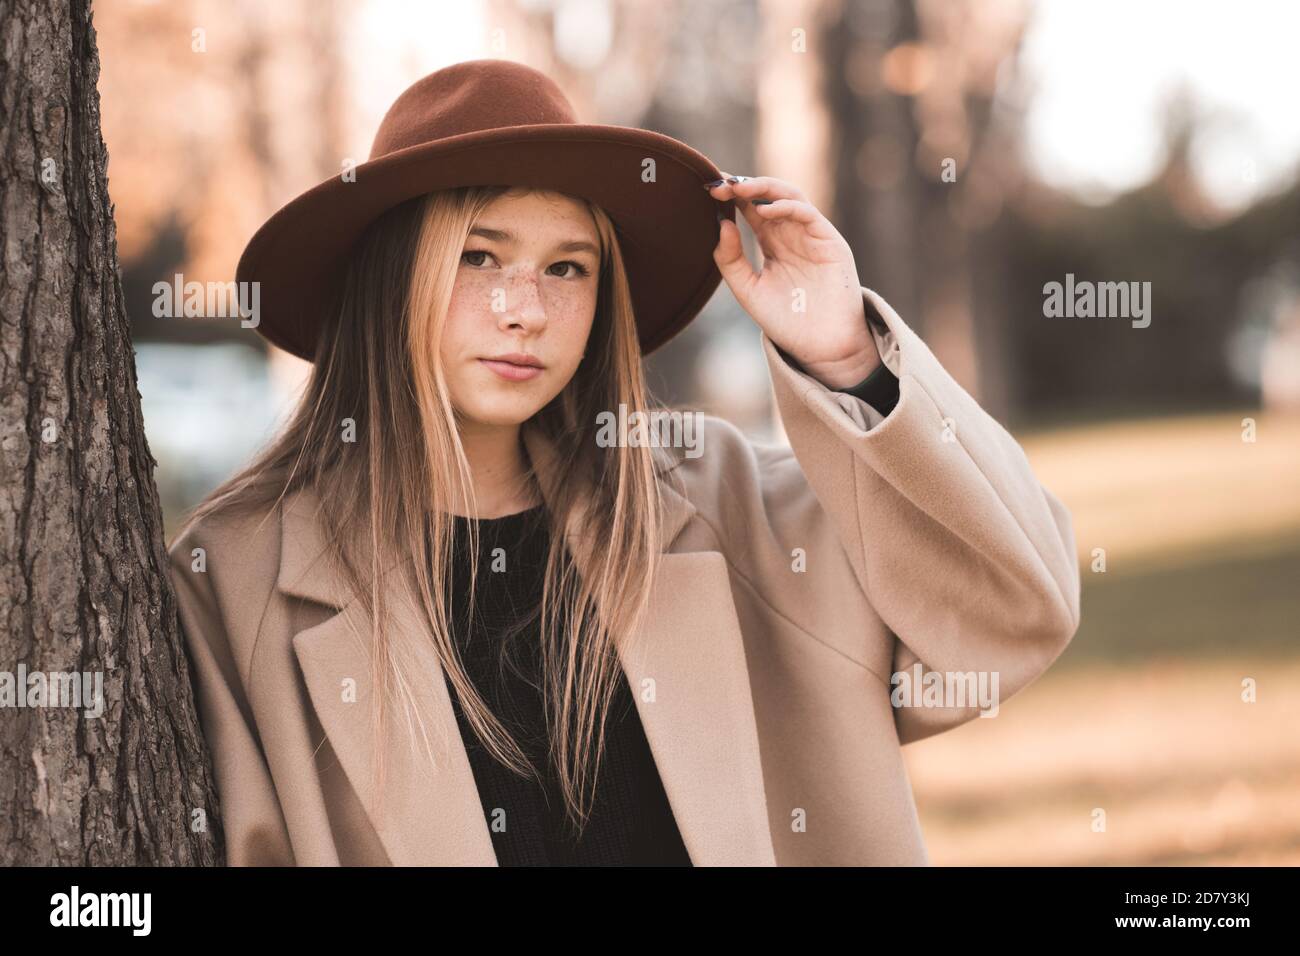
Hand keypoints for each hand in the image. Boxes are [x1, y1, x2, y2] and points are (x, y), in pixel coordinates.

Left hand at [706, 172, 880, 388]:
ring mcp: (812, 235)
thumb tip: (721, 223)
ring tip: (738, 189)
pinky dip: (785, 207)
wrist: (820, 347)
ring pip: (789, 196)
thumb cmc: (786, 321)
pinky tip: (762, 212)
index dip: (731, 195)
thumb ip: (731, 260)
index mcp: (772, 242)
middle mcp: (792, 233)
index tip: (707, 188)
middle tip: (719, 183)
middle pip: (768, 195)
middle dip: (743, 186)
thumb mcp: (748, 290)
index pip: (750, 207)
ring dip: (763, 188)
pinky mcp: (830, 241)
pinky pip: (807, 214)